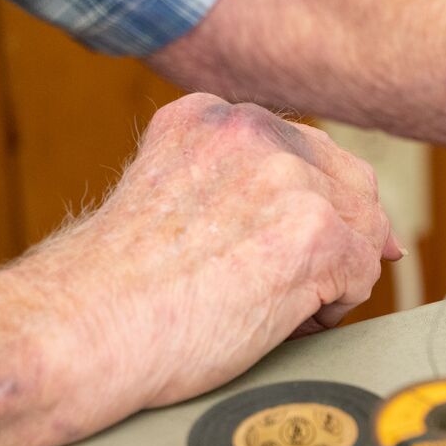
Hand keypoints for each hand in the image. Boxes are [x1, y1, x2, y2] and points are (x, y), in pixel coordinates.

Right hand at [0, 94, 398, 445]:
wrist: (82, 329)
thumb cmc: (119, 289)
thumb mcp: (173, 193)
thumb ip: (245, 184)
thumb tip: (361, 222)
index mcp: (212, 115)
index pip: (308, 153)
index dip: (309, 211)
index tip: (272, 248)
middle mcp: (253, 131)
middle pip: (350, 184)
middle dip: (330, 241)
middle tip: (268, 282)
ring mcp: (289, 178)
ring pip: (362, 231)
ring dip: (326, 277)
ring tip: (258, 300)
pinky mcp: (317, 233)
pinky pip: (363, 274)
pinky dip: (328, 310)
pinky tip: (271, 317)